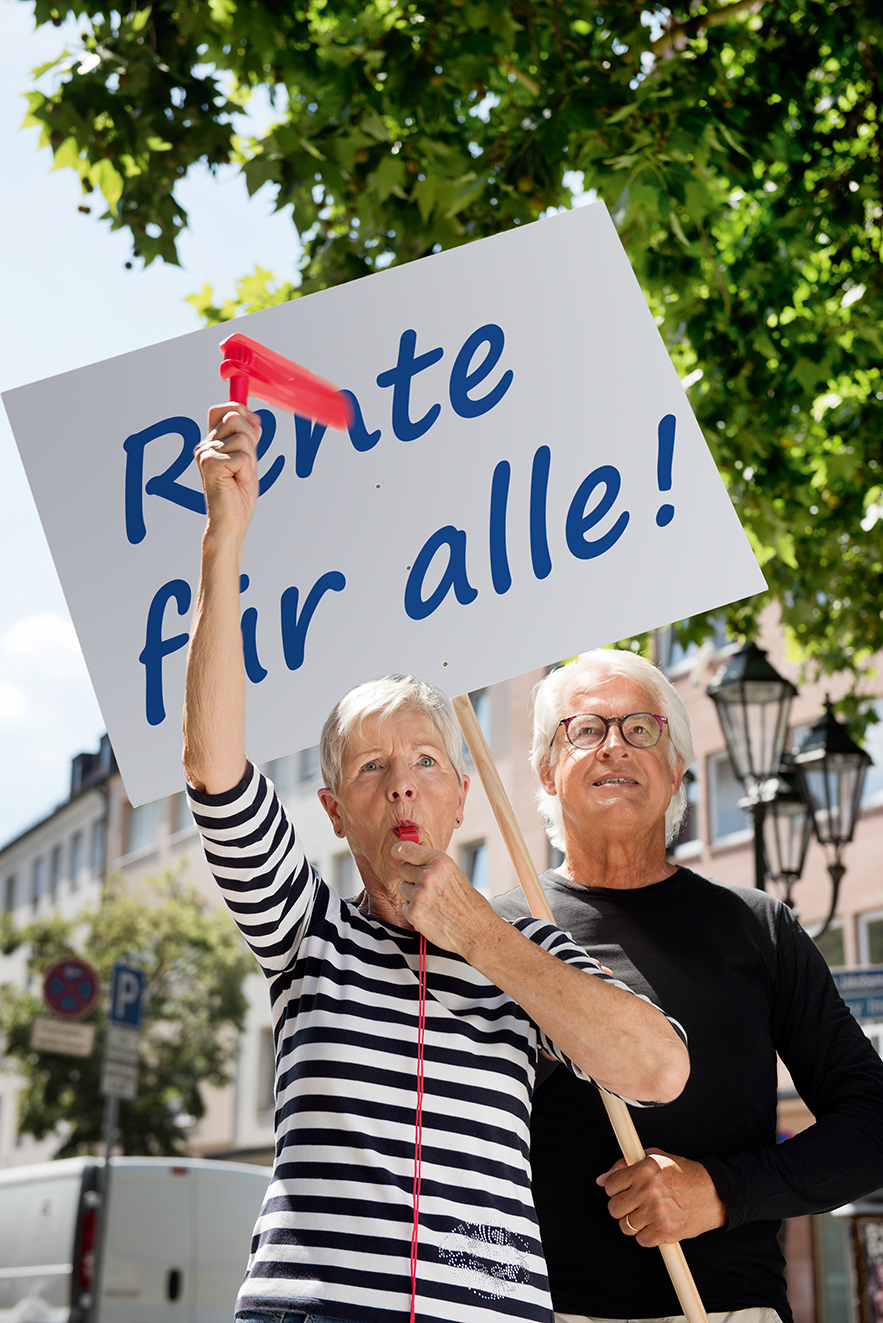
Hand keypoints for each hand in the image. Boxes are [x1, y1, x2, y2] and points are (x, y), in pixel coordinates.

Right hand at [195, 402, 261, 540]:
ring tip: (239, 476)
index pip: (225, 410)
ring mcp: (206, 453)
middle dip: (251, 440)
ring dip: (250, 460)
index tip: (253, 426)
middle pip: (236, 418)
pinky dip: (247, 472)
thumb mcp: (248, 460)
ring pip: (243, 438)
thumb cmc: (238, 495)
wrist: (230, 522)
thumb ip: (248, 438)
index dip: (241, 411)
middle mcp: (205, 445)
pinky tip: (237, 482)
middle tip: (245, 466)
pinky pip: (244, 457)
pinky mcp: (211, 464)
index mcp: (212, 442)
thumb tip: (253, 417)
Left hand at [394, 840, 495, 954]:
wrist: (476, 929)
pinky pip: (405, 907)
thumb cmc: (467, 903)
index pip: (407, 849)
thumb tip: (416, 847)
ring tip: (432, 903)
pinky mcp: (413, 912)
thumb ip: (433, 863)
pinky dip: (415, 912)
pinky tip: (430, 915)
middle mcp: (428, 875)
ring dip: (413, 896)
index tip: (396, 851)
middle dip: (412, 878)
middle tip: (430, 888)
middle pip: (403, 869)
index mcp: (440, 862)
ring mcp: (419, 895)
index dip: (399, 850)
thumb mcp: (454, 874)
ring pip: (403, 889)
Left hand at [596, 1149, 727, 1244]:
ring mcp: (657, 1212)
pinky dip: (646, 1235)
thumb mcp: (656, 1158)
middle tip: (632, 1204)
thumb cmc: (685, 1174)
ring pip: (625, 1226)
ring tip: (645, 1215)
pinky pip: (641, 1240)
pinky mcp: (665, 1231)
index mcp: (645, 1169)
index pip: (610, 1184)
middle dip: (620, 1207)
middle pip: (614, 1208)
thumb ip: (627, 1164)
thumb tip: (602, 1179)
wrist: (715, 1192)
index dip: (613, 1188)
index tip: (621, 1190)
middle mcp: (649, 1190)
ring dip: (632, 1223)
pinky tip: (655, 1224)